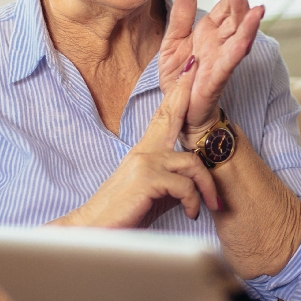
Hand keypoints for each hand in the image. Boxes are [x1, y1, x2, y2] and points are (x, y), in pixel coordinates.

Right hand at [62, 59, 219, 228]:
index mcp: (145, 152)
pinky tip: (189, 213)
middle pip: (170, 116)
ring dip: (206, 187)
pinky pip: (184, 185)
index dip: (176, 95)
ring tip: (209, 205)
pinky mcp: (146, 179)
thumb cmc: (125, 215)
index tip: (188, 71)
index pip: (162, 117)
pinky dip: (192, 201)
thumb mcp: (154, 194)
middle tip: (196, 67)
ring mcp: (144, 162)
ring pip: (192, 163)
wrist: (92, 233)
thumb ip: (172, 181)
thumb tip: (193, 182)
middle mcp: (144, 151)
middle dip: (185, 92)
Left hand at [158, 0, 263, 136]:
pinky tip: (245, 41)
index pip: (224, 10)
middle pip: (234, 20)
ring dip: (248, 26)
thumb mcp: (171, 41)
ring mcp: (220, 61)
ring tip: (257, 11)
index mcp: (208, 33)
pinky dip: (237, 52)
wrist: (178, 109)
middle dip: (240, 4)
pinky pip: (229, 64)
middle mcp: (219, 44)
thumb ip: (180, 17)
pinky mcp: (216, 79)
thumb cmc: (179, 78)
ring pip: (238, 39)